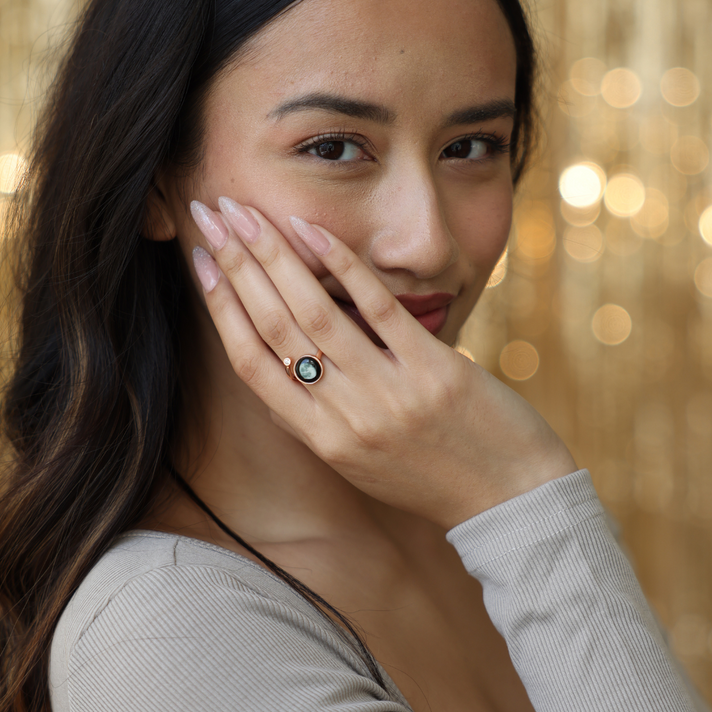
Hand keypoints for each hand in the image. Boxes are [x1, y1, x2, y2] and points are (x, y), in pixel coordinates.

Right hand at [189, 197, 577, 529]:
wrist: (510, 500)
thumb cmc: (431, 477)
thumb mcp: (360, 461)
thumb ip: (318, 416)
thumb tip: (281, 363)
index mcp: (321, 440)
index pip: (250, 364)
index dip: (220, 306)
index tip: (201, 260)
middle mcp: (345, 418)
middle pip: (274, 328)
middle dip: (236, 263)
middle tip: (210, 211)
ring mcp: (389, 395)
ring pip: (315, 314)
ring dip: (275, 255)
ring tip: (247, 212)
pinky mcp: (433, 371)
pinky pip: (378, 309)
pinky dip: (343, 265)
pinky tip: (313, 229)